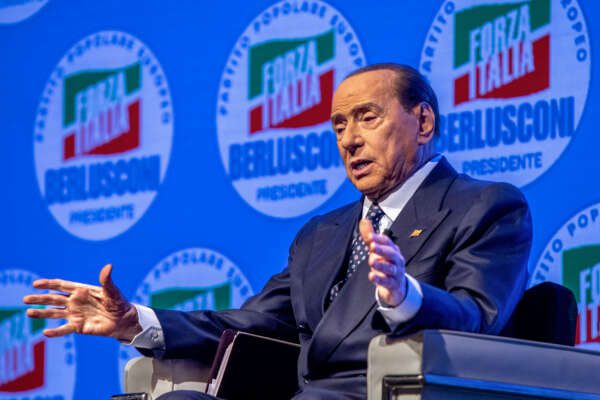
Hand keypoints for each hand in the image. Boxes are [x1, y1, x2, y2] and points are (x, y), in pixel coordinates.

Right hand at [23, 264, 141, 341]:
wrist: (123, 320)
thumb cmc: (118, 303)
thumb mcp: (113, 291)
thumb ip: (107, 281)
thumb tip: (109, 266)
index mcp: (81, 290)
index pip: (62, 286)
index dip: (49, 284)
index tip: (35, 284)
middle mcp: (75, 302)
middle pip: (54, 299)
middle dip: (40, 298)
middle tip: (25, 299)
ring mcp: (75, 314)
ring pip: (54, 313)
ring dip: (42, 313)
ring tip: (29, 312)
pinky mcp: (78, 327)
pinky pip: (64, 329)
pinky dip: (55, 332)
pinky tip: (45, 333)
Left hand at [360, 219, 406, 306]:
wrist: (397, 286)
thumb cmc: (386, 264)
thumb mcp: (378, 250)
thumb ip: (370, 236)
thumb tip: (364, 220)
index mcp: (392, 250)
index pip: (387, 242)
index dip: (379, 239)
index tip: (370, 236)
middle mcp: (396, 260)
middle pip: (391, 253)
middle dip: (382, 249)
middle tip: (372, 246)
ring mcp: (396, 273)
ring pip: (390, 268)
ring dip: (381, 265)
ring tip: (372, 261)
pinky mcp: (393, 284)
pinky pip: (387, 282)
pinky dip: (380, 279)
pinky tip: (371, 276)